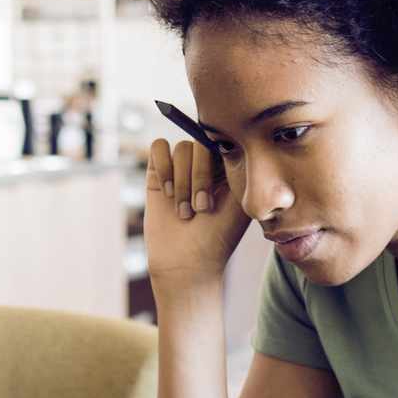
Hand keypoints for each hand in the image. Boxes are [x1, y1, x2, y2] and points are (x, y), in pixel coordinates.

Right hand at [144, 137, 251, 288]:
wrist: (188, 262)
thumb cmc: (219, 236)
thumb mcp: (239, 200)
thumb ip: (238, 165)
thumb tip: (232, 134)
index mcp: (228, 166)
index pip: (223, 141)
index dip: (218, 165)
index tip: (218, 196)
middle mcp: (204, 163)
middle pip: (200, 142)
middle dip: (200, 177)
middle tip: (202, 208)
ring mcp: (180, 167)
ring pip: (180, 148)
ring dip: (182, 182)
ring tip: (185, 211)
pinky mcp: (157, 173)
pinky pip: (158, 148)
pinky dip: (163, 168)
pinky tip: (167, 194)